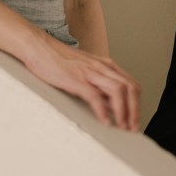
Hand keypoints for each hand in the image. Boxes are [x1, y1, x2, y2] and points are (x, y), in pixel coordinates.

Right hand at [22, 32, 141, 130]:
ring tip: (122, 128)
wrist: (38, 47)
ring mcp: (90, 72)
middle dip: (135, 111)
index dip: (137, 104)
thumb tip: (110, 105)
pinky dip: (103, 111)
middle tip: (132, 128)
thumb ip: (98, 85)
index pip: (131, 84)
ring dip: (123, 113)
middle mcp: (102, 67)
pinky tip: (104, 122)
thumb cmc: (58, 60)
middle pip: (130, 89)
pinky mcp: (76, 79)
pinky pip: (95, 96)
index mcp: (106, 65)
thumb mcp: (85, 71)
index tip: (134, 120)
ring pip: (118, 91)